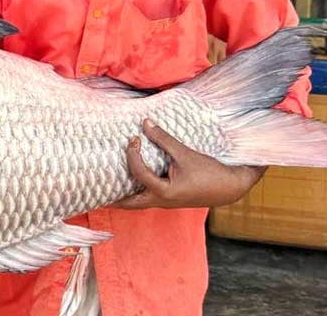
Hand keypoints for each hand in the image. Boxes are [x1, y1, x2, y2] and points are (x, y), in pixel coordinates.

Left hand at [113, 119, 265, 209]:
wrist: (232, 187)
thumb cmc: (210, 171)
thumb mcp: (185, 153)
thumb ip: (164, 139)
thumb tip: (145, 123)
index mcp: (164, 192)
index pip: (138, 173)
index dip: (132, 155)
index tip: (134, 139)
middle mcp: (161, 201)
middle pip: (130, 204)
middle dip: (112, 198)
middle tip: (95, 190)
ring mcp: (165, 202)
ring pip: (138, 203)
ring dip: (124, 196)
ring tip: (108, 186)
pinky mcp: (170, 199)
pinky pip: (147, 198)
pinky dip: (136, 192)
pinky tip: (131, 182)